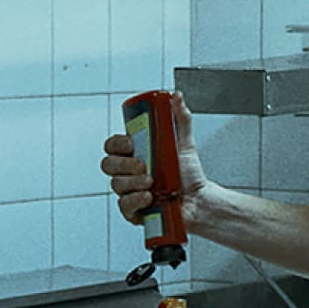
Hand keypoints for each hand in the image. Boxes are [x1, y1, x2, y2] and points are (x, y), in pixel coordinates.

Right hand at [100, 91, 208, 227]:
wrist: (200, 200)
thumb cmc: (190, 175)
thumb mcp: (184, 143)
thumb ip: (180, 118)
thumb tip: (176, 96)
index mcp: (135, 155)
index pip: (112, 146)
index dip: (117, 144)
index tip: (131, 143)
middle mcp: (129, 173)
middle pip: (108, 165)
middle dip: (124, 164)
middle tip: (144, 165)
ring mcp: (130, 192)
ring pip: (116, 184)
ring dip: (134, 182)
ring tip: (152, 182)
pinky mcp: (134, 212)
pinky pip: (124, 206)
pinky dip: (135, 200)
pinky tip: (148, 197)